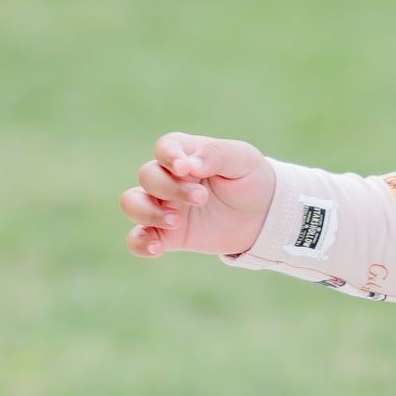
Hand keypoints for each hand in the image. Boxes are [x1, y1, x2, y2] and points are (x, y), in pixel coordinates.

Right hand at [120, 133, 272, 259]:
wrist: (263, 217)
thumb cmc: (251, 180)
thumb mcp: (243, 160)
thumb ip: (216, 156)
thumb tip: (188, 165)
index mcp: (186, 153)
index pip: (165, 147)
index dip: (168, 156)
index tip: (183, 168)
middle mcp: (169, 178)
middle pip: (148, 176)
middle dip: (170, 188)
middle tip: (202, 198)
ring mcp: (164, 206)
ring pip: (132, 203)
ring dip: (148, 212)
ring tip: (176, 221)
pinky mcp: (168, 234)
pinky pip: (138, 238)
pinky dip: (140, 243)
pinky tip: (157, 248)